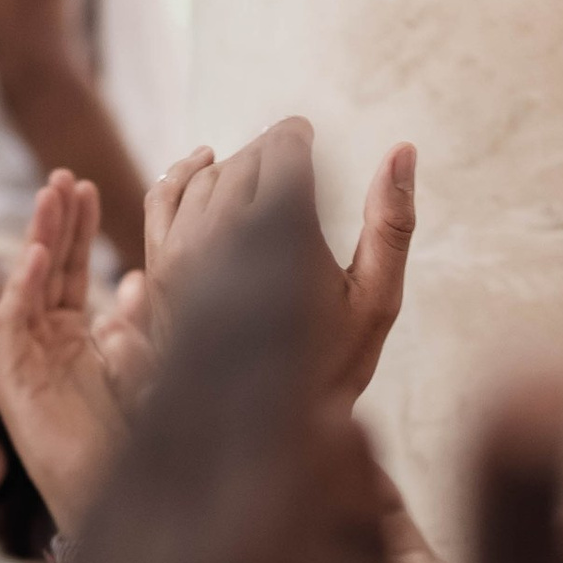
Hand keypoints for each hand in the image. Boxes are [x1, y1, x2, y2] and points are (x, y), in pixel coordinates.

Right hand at [0, 173, 136, 534]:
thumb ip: (130, 324)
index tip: (89, 187)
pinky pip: (10, 324)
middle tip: (63, 175)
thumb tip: (133, 281)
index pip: (69, 269)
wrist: (107, 490)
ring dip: (35, 241)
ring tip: (48, 198)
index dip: (76, 229)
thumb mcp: (134, 367)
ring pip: (24, 286)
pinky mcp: (10, 380)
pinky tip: (33, 255)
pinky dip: (20, 288)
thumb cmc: (122, 438)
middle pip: (45, 269)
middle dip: (53, 222)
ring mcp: (22, 358)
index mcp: (70, 336)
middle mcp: (41, 342)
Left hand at [72, 186, 562, 562]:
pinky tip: (186, 432)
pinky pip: (104, 543)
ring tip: (216, 278)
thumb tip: (522, 360)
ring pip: (123, 462)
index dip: (284, 243)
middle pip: (172, 390)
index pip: (257, 359)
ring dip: (170, 361)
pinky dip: (144, 461)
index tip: (301, 148)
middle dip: (216, 272)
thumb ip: (529, 525)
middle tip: (246, 169)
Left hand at [148, 121, 417, 411]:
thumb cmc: (332, 365)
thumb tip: (403, 148)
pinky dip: (181, 173)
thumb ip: (391, 223)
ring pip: (205, 178)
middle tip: (294, 151)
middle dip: (271, 151)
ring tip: (263, 165)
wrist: (259, 430)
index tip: (307, 133)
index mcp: (281, 242)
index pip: (281, 156)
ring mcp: (183, 256)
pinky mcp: (159, 272)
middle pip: (244, 163)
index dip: (295, 137)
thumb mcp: (377, 299)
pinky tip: (203, 161)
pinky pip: (162, 199)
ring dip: (235, 163)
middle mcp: (224, 242)